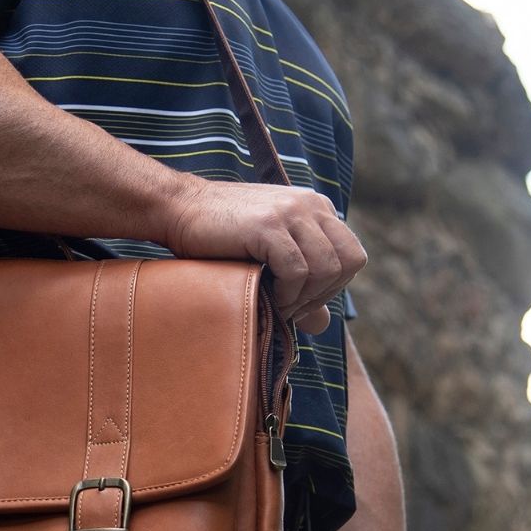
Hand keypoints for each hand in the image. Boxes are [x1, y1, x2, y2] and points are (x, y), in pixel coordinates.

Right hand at [160, 179, 365, 333]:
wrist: (177, 209)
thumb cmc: (218, 236)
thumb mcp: (269, 257)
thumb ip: (300, 285)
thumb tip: (322, 325)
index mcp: (316, 207)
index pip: (352, 256)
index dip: (333, 287)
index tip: (299, 301)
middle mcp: (310, 205)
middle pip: (348, 263)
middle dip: (323, 294)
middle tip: (289, 307)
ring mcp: (291, 212)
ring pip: (326, 269)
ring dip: (303, 297)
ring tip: (275, 303)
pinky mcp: (269, 225)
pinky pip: (298, 271)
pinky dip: (286, 293)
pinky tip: (265, 295)